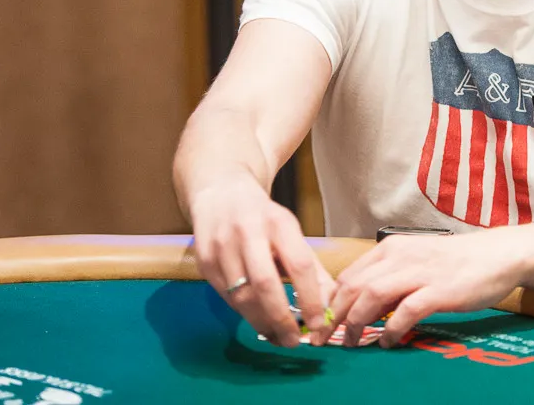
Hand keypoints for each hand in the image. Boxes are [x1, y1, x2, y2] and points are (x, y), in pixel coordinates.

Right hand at [189, 172, 336, 346]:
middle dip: (281, 318)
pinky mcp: (204, 261)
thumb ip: (311, 268)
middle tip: (294, 341)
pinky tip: (257, 319)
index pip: (299, 265)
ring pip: (242, 296)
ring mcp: (222, 246)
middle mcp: (248, 232)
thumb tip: (330, 304)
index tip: (320, 323)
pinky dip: (244, 313)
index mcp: (279, 222)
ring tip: (278, 336)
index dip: (311, 298)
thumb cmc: (263, 217)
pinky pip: (226, 297)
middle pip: (265, 284)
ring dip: (261, 322)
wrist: (219, 192)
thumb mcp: (291, 231)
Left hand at [329, 229, 527, 348]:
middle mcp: (400, 256)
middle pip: (353, 286)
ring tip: (353, 342)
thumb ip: (390, 280)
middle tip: (327, 340)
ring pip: (372, 295)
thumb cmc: (456, 262)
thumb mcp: (415, 261)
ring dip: (356, 322)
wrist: (498, 255)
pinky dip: (391, 329)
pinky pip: (406, 311)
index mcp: (391, 248)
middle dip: (334, 316)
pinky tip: (387, 342)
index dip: (330, 302)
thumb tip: (364, 308)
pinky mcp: (439, 290)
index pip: (348, 275)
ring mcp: (420, 272)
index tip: (322, 324)